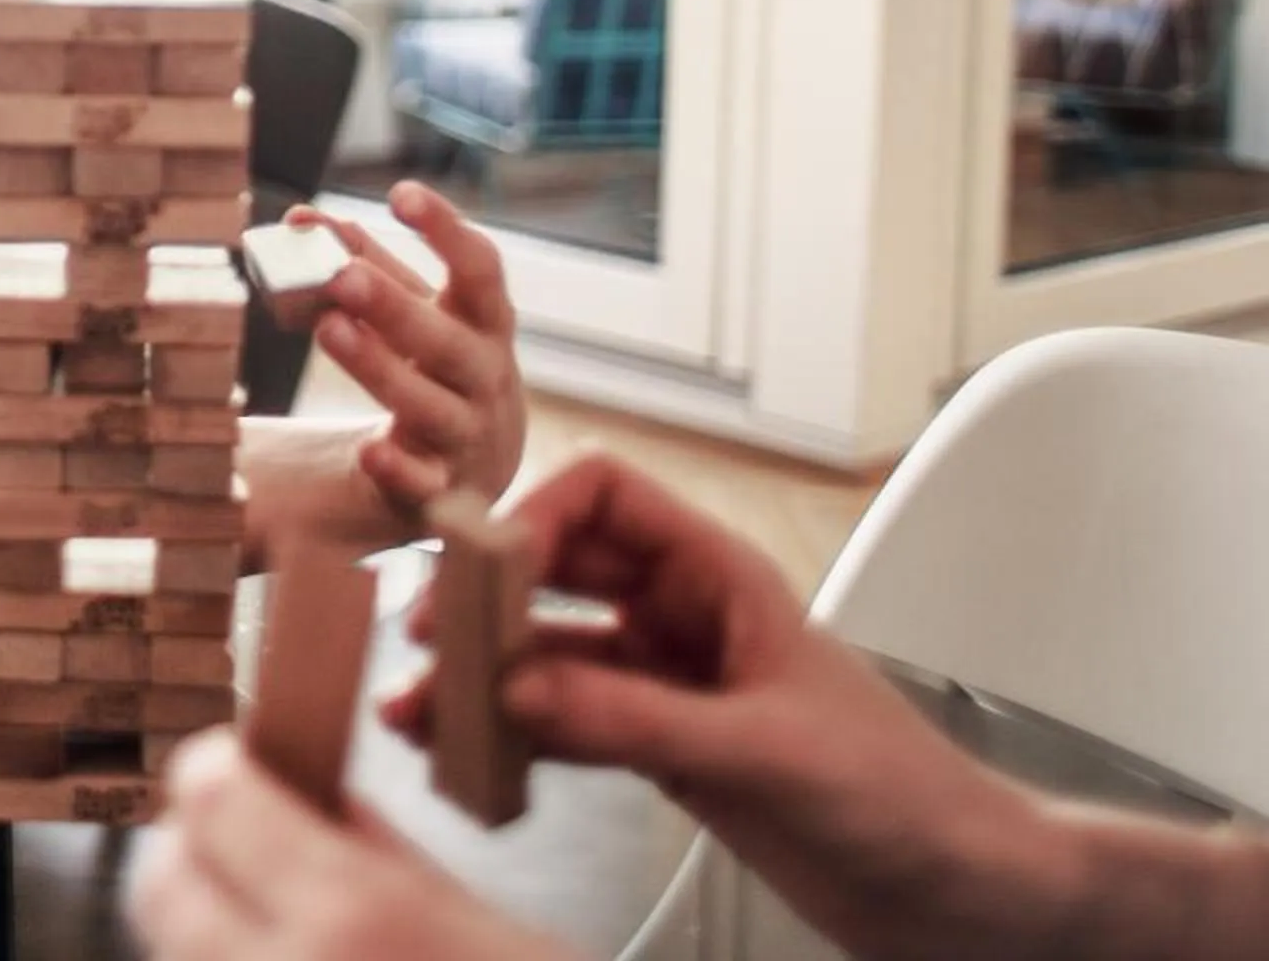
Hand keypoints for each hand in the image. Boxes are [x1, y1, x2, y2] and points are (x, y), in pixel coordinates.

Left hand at [126, 728, 575, 959]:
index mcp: (353, 915)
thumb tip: (303, 789)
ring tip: (271, 921)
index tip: (238, 766)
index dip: (218, 770)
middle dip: (193, 851)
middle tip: (243, 843)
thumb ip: (374, 848)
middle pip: (160, 884)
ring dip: (204, 925)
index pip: (210, 797)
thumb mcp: (481, 919)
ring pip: (171, 954)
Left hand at [289, 185, 524, 517]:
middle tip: (342, 275)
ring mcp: (467, 435)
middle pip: (448, 341)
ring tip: (329, 329)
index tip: (401, 195)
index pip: (480, 269)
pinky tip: (370, 451)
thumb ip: (360, 262)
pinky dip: (398, 469)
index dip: (446, 230)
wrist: (472, 464)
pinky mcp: (442, 491)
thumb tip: (299, 220)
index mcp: (485, 322)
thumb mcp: (413, 310)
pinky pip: (424, 483)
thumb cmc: (434, 362)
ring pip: (429, 406)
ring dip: (380, 369)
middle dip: (396, 307)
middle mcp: (485, 377)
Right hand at [378, 453, 1045, 960]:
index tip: (486, 566)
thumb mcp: (772, 751)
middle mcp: (688, 620)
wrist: (965, 894)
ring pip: (553, 654)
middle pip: (562, 569)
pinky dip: (517, 739)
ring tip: (426, 711)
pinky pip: (568, 725)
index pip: (609, 496)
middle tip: (430, 635)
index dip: (540, 514)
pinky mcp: (665, 751)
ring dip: (489, 675)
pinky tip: (479, 760)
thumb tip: (523, 688)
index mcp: (725, 580)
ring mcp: (672, 686)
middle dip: (490, 594)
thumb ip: (641, 718)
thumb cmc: (911, 800)